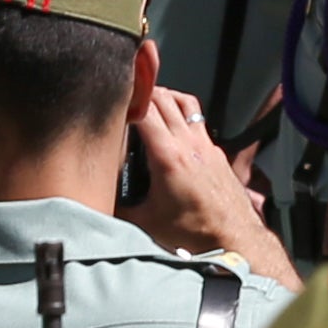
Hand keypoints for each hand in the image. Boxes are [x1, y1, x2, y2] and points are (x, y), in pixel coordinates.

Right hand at [127, 88, 277, 262]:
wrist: (233, 237)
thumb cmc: (194, 232)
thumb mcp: (145, 223)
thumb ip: (118, 208)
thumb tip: (94, 200)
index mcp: (169, 157)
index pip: (145, 112)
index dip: (126, 100)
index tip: (111, 96)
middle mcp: (190, 144)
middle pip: (165, 99)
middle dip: (143, 91)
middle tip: (124, 93)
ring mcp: (206, 145)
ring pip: (186, 103)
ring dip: (166, 96)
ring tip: (148, 100)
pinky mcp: (216, 151)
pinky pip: (198, 119)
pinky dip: (182, 113)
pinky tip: (171, 126)